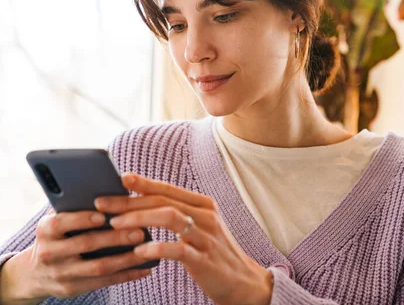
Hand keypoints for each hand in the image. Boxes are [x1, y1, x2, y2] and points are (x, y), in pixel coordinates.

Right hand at [0, 208, 151, 302]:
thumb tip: (112, 190)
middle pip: (85, 244)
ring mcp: (60, 273)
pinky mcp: (71, 289)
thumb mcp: (59, 220)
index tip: (103, 215)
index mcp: (46, 230)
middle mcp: (49, 253)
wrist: (35, 272)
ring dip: (125, 259)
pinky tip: (143, 269)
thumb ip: (77, 207)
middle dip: (114, 239)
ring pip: (97, 267)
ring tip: (146, 250)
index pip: (60, 223)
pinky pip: (103, 282)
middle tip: (139, 232)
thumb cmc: (59, 235)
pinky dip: (126, 275)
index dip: (82, 219)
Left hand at [94, 174, 272, 304]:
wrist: (243, 281)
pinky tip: (138, 252)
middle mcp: (206, 215)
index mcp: (204, 205)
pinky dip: (156, 247)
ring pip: (170, 217)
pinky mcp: (204, 259)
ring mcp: (206, 236)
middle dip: (130, 201)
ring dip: (139, 218)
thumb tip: (143, 203)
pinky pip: (178, 249)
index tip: (119, 178)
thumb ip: (177, 213)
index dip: (143, 183)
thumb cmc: (214, 253)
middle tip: (103, 204)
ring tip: (115, 224)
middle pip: (163, 200)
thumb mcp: (200, 227)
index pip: (168, 189)